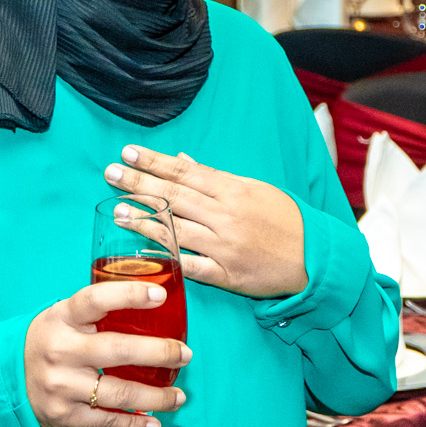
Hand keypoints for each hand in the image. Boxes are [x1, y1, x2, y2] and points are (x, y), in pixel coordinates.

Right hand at [23, 280, 189, 426]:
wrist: (8, 378)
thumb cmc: (51, 340)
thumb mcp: (63, 316)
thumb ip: (98, 311)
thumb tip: (155, 304)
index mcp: (62, 318)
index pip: (95, 300)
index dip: (129, 295)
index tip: (160, 296)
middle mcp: (61, 351)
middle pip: (118, 350)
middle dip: (160, 353)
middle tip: (185, 354)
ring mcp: (62, 385)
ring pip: (119, 393)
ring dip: (157, 397)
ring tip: (179, 396)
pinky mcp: (64, 413)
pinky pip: (107, 421)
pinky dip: (135, 424)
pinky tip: (155, 422)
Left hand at [104, 146, 306, 297]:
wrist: (314, 258)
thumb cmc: (285, 220)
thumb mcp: (254, 189)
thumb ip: (216, 177)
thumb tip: (183, 159)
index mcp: (233, 190)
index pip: (186, 171)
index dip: (155, 161)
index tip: (128, 152)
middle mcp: (226, 215)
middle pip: (175, 196)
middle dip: (140, 183)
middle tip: (111, 173)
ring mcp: (225, 246)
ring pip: (177, 229)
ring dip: (144, 219)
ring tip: (117, 209)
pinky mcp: (227, 274)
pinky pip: (191, 265)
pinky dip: (167, 257)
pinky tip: (143, 251)